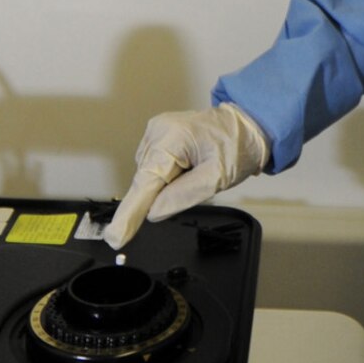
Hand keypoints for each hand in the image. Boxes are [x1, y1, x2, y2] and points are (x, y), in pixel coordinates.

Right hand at [103, 105, 269, 248]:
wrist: (247, 126)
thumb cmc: (238, 146)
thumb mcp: (219, 177)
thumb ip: (184, 195)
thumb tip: (154, 212)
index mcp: (173, 138)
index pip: (146, 183)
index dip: (130, 213)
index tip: (116, 236)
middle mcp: (158, 131)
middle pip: (147, 181)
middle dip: (164, 192)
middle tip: (198, 182)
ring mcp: (156, 132)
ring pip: (150, 176)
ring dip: (167, 183)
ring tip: (196, 169)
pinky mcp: (158, 137)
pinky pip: (155, 167)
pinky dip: (168, 175)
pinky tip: (188, 166)